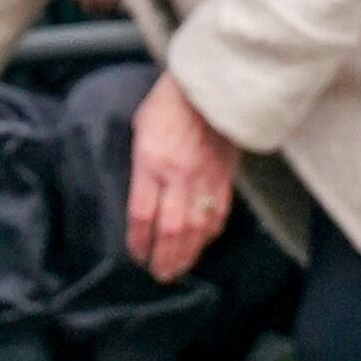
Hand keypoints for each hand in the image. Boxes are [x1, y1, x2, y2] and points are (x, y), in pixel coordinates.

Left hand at [125, 71, 238, 285]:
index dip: (138, 241)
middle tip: (159, 275)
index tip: (136, 255)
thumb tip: (142, 191)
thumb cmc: (168, 103)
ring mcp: (204, 176)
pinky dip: (210, 231)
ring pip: (197, 226)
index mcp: (151, 162)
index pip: (141, 213)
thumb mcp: (140, 129)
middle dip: (164, 257)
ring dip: (188, 252)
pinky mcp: (224, 174)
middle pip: (170, 228)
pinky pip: (218, 210)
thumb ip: (141, 164)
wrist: (209, 86)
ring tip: (180, 268)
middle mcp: (178, 175)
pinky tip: (204, 241)